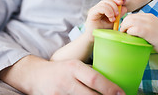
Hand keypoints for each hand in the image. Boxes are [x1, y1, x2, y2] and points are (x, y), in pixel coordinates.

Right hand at [0, 55, 124, 94]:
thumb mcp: (74, 65)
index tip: (122, 93)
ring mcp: (60, 93)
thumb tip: (111, 82)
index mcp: (74, 67)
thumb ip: (89, 73)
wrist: (35, 76)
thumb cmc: (60, 70)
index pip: (94, 79)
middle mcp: (67, 80)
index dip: (110, 88)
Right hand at [85, 0, 125, 35]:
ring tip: (113, 19)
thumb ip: (118, 15)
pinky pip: (100, 8)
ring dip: (112, 10)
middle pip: (107, 0)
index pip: (109, 0)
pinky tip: (110, 18)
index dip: (115, 0)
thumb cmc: (103, 31)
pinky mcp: (92, 13)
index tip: (121, 3)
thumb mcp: (113, 22)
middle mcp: (98, 7)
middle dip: (115, 5)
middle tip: (118, 14)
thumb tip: (125, 8)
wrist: (94, 38)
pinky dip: (108, 11)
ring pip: (104, 3)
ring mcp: (94, 10)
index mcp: (103, 8)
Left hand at [120, 12, 157, 55]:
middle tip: (123, 32)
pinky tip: (131, 36)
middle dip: (124, 24)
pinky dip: (129, 32)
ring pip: (130, 22)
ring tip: (125, 34)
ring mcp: (148, 24)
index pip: (133, 15)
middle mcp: (148, 18)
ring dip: (125, 28)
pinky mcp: (147, 32)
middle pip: (129, 17)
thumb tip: (131, 28)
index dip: (126, 21)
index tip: (125, 28)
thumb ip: (144, 25)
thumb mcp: (153, 27)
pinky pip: (133, 29)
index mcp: (149, 16)